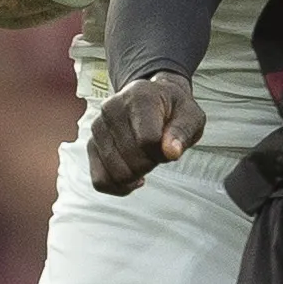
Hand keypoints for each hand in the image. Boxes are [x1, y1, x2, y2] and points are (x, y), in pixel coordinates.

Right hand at [88, 72, 206, 194]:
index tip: (169, 143)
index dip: (163, 151)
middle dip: (151, 164)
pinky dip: (118, 186)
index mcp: (139, 97)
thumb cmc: (174, 110)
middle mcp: (112, 108)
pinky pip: (100, 181)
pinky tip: (133, 177)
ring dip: (136, 174)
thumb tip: (171, 152)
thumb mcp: (191, 116)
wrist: (154, 100)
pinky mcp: (91, 144)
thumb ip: (183, 132)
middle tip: (157, 150)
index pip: (148, 140)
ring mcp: (98, 127)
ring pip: (116, 173)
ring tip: (144, 157)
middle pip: (132, 160)